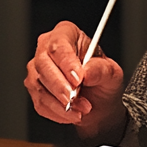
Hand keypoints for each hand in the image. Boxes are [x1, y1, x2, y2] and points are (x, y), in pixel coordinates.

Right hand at [24, 21, 126, 143]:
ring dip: (60, 103)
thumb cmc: (102, 79)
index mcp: (67, 33)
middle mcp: (47, 48)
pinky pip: (39, 102)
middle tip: (74, 98)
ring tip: (81, 108)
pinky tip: (71, 113)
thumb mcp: (111, 72)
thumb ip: (101, 69)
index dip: (66, 63)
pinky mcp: (34, 88)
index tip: (78, 79)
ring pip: (39, 85)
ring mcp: (37, 68)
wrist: (99, 101)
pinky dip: (56, 112)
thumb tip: (87, 72)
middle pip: (43, 64)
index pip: (59, 45)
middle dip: (59, 85)